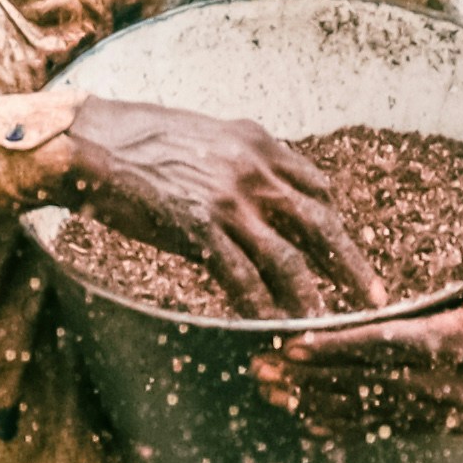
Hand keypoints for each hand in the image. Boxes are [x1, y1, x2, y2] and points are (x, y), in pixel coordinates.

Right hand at [54, 99, 389, 316]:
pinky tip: (271, 327)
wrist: (88, 142)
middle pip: (321, 223)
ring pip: (289, 258)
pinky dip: (260, 306)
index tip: (343, 248)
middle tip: (374, 296)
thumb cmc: (137, 140)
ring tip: (329, 325)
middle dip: (351, 263)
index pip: (317, 186)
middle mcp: (253, 169)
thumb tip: (257, 191)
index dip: (334, 221)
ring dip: (313, 296)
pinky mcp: (198, 228)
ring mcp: (228, 200)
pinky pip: (241, 277)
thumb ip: (239, 162)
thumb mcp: (205, 136)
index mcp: (257, 142)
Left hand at [253, 226, 462, 440]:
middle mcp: (452, 388)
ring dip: (316, 405)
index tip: (294, 345)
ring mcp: (447, 411)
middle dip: (310, 380)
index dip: (339, 347)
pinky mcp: (443, 422)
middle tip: (258, 370)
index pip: (388, 347)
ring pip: (369, 412)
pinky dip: (345, 426)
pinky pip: (386, 428)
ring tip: (267, 395)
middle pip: (367, 384)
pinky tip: (306, 423)